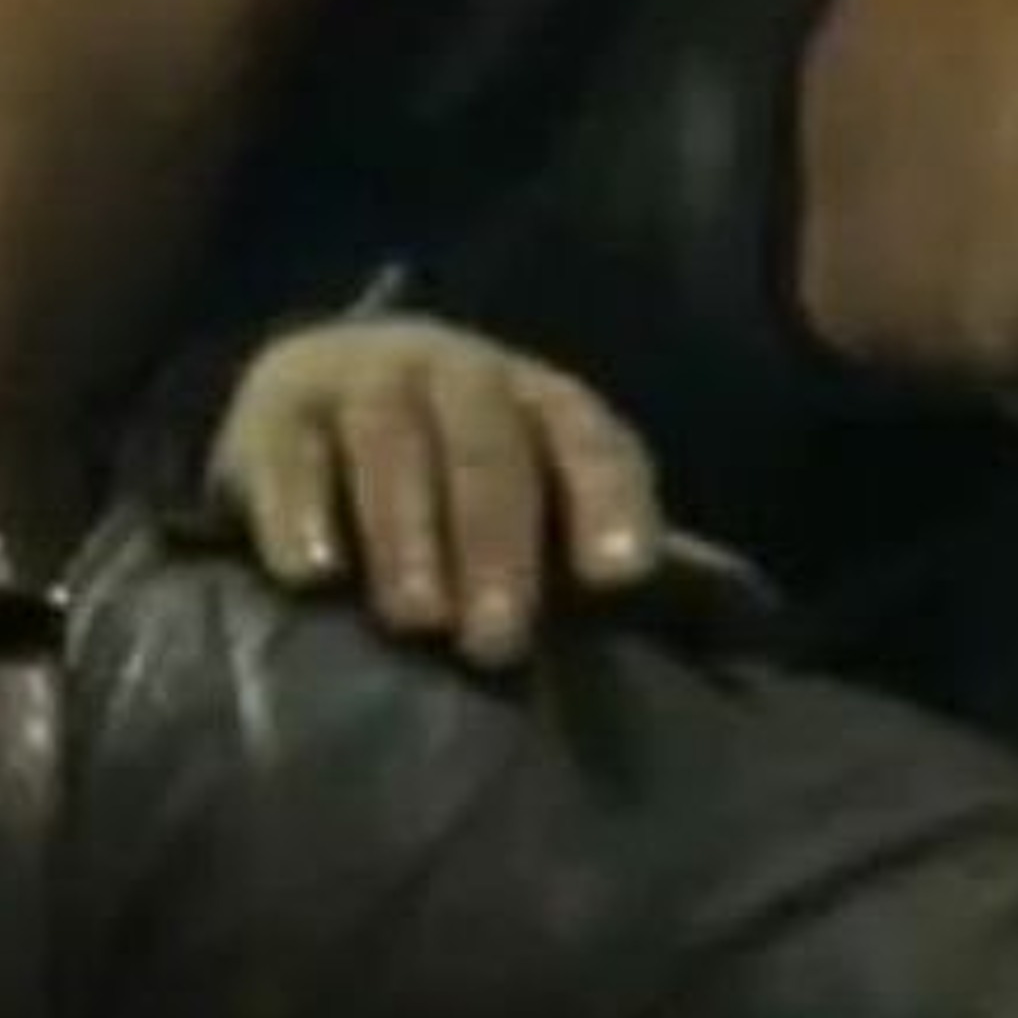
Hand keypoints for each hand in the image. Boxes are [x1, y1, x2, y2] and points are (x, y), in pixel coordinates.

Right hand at [210, 317, 662, 665]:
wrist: (328, 389)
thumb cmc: (464, 479)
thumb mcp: (543, 497)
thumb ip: (610, 547)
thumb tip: (738, 615)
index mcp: (548, 403)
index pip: (592, 443)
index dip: (608, 504)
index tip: (618, 576)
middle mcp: (464, 375)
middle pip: (490, 450)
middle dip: (497, 545)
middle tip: (497, 642)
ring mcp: (368, 379)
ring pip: (393, 446)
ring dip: (407, 535)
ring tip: (415, 622)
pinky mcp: (278, 406)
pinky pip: (290, 454)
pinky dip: (300, 512)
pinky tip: (314, 576)